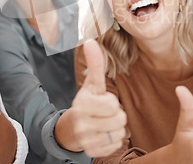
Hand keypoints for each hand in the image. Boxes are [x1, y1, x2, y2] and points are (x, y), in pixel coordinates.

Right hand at [64, 40, 126, 157]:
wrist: (72, 127)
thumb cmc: (88, 101)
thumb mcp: (92, 84)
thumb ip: (94, 64)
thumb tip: (90, 40)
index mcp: (82, 104)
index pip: (112, 104)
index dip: (112, 102)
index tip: (104, 101)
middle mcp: (81, 123)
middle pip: (119, 120)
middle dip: (118, 116)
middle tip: (107, 114)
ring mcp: (86, 139)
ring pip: (119, 134)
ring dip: (117, 129)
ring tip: (106, 123)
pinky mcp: (91, 152)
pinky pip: (115, 147)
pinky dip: (114, 141)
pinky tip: (105, 135)